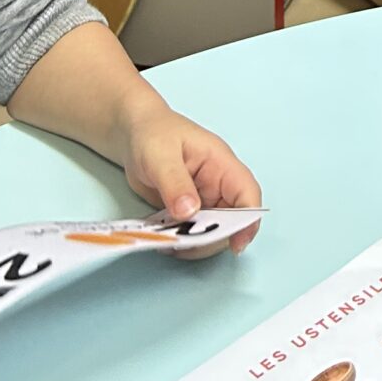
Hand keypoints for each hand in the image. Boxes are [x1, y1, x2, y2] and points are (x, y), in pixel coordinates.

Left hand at [114, 96, 262, 250]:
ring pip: (211, 230)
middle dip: (213, 238)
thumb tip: (189, 212)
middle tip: (185, 247)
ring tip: (169, 244)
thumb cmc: (152, 133)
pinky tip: (163, 240)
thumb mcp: (161, 155)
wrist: (133, 133)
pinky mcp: (187, 211)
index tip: (236, 244)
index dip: (248, 220)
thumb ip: (175, 183)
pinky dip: (181, 241)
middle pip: (231, 219)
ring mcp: (203, 199)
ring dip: (194, 243)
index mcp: (221, 164)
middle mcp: (217, 184)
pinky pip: (191, 232)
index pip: (246, 192)